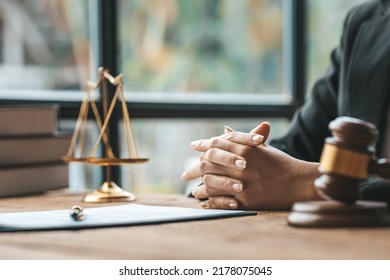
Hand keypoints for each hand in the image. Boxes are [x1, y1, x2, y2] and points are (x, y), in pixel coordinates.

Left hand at [181, 123, 321, 209]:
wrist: (299, 182)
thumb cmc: (280, 163)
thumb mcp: (262, 148)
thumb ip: (241, 139)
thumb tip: (223, 130)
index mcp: (245, 149)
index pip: (215, 144)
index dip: (202, 145)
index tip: (194, 146)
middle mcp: (241, 165)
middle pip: (207, 165)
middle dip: (193, 169)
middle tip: (184, 174)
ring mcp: (243, 183)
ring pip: (211, 184)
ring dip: (199, 189)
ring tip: (194, 191)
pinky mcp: (246, 201)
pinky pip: (220, 201)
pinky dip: (210, 202)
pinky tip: (204, 203)